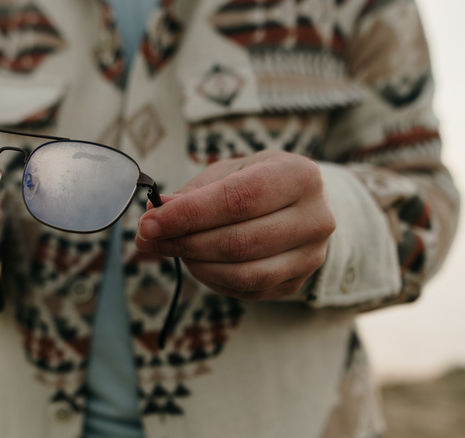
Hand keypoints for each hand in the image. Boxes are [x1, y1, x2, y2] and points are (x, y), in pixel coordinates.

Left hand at [136, 150, 334, 300]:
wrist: (300, 205)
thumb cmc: (259, 182)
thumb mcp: (231, 171)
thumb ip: (195, 192)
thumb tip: (156, 214)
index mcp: (300, 176)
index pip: (239, 199)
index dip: (190, 214)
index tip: (151, 221)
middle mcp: (315, 218)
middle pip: (240, 241)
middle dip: (185, 241)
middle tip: (149, 238)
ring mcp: (311, 256)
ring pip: (244, 273)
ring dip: (196, 264)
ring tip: (172, 248)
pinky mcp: (297, 282)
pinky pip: (246, 291)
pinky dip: (211, 279)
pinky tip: (195, 262)